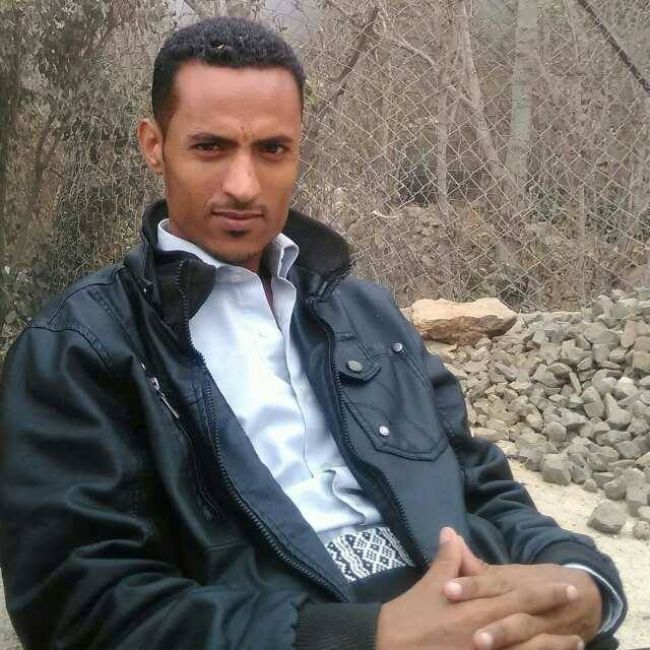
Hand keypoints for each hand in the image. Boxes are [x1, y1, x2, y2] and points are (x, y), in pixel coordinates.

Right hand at [376, 528, 582, 649]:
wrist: (391, 647)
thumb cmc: (410, 616)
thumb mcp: (429, 585)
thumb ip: (447, 560)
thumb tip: (451, 532)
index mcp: (477, 608)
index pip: (519, 597)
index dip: (544, 593)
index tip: (566, 586)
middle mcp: (487, 634)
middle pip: (531, 624)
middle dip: (555, 616)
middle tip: (578, 607)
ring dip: (553, 646)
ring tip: (576, 642)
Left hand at [444, 555, 601, 648]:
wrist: (583, 592)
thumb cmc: (530, 583)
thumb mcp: (505, 573)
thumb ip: (475, 565)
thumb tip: (448, 535)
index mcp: (512, 582)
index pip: (490, 582)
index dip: (470, 586)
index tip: (447, 589)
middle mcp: (528, 600)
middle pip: (510, 608)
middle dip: (491, 621)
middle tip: (469, 633)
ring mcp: (545, 622)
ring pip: (527, 630)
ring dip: (508, 636)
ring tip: (482, 644)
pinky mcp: (557, 639)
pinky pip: (547, 647)